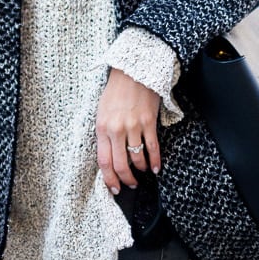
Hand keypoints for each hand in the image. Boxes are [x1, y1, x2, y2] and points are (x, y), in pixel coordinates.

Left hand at [95, 68, 161, 194]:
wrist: (132, 71)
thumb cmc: (116, 91)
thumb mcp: (102, 111)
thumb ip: (104, 133)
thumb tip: (109, 155)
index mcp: (102, 127)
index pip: (104, 161)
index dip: (109, 179)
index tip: (114, 188)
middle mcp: (116, 129)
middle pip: (120, 164)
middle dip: (126, 179)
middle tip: (130, 185)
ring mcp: (133, 126)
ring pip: (138, 158)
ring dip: (141, 169)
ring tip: (143, 171)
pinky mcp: (148, 122)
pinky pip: (153, 148)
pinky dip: (155, 161)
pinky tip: (156, 168)